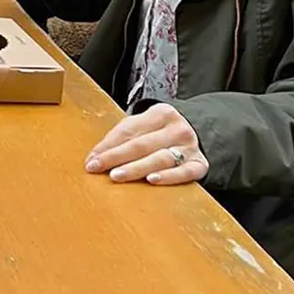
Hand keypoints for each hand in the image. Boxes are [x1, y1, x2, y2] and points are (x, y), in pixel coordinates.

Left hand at [84, 103, 208, 184]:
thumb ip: (121, 138)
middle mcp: (177, 129)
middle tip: (98, 168)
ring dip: (136, 168)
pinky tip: (152, 180)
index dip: (108, 145)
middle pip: (142, 145)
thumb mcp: (143, 126)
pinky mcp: (200, 165)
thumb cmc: (161, 133)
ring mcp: (190, 147)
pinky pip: (184, 172)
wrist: (201, 134)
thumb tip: (94, 157)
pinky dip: (169, 177)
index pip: (129, 130)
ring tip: (117, 175)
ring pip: (160, 158)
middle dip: (117, 157)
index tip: (91, 160)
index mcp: (161, 113)